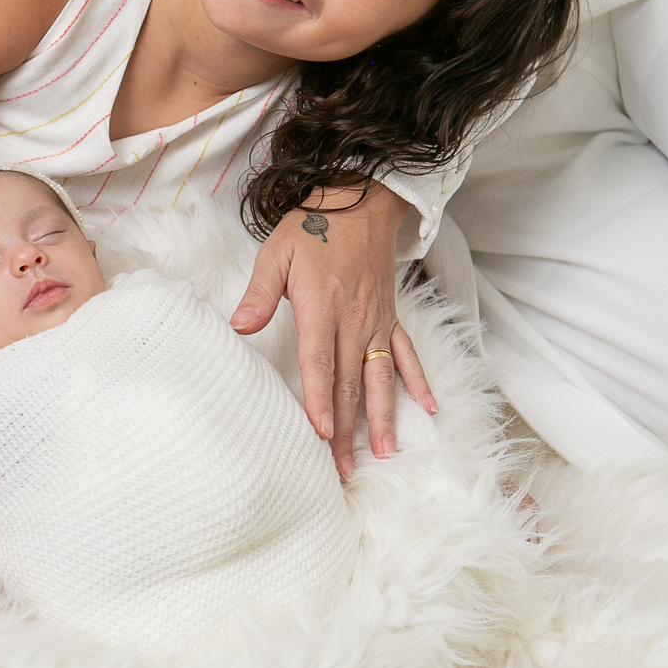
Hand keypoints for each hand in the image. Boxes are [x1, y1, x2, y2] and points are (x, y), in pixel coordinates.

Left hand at [231, 182, 435, 477]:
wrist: (359, 198)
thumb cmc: (313, 226)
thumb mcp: (276, 252)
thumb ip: (260, 293)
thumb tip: (239, 326)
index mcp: (323, 305)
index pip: (320, 361)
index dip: (322, 399)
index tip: (322, 433)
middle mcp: (354, 318)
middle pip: (350, 382)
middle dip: (346, 429)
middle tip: (342, 469)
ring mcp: (376, 320)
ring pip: (380, 376)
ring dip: (381, 416)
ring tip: (384, 454)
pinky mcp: (390, 316)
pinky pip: (406, 354)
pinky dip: (417, 382)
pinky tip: (428, 409)